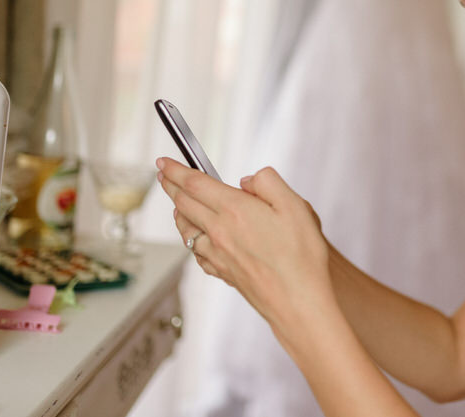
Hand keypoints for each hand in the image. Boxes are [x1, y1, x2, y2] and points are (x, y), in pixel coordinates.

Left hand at [156, 158, 331, 332]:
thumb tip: (247, 181)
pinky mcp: (223, 272)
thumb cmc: (301, 256)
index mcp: (235, 210)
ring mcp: (218, 254)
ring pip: (186, 229)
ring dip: (177, 211)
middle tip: (163, 174)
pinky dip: (189, 239)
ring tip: (176, 203)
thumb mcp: (295, 205)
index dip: (176, 169)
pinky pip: (196, 252)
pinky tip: (195, 239)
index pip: (195, 183)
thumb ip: (268, 183)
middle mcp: (220, 231)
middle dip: (171, 185)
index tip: (164, 162)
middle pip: (184, 203)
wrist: (298, 301)